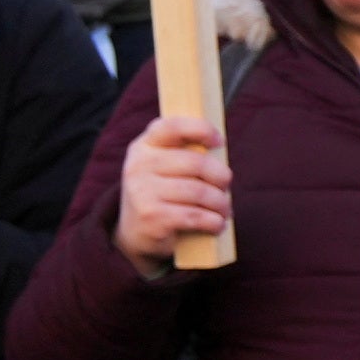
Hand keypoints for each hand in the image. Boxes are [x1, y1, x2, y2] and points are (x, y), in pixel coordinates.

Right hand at [116, 113, 232, 277]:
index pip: (172, 127)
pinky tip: (217, 224)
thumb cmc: (162, 193)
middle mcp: (139, 166)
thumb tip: (219, 145)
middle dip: (221, 177)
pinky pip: (196, 216)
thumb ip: (185, 152)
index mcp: (144, 147)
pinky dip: (214, 222)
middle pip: (196, 163)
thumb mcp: (165, 167)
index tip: (219, 142)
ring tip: (224, 210)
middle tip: (224, 188)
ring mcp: (142, 192)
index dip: (201, 130)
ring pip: (200, 192)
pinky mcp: (152, 216)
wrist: (135, 232)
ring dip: (221, 204)